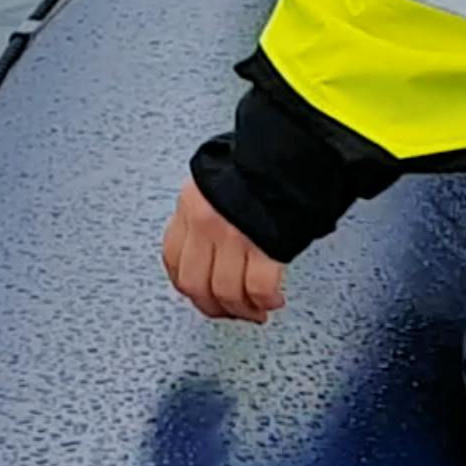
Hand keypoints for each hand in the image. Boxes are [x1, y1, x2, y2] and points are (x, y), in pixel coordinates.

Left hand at [162, 175, 287, 322]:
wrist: (292, 155)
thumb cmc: (261, 165)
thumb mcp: (217, 184)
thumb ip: (206, 215)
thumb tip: (208, 249)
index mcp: (191, 205)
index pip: (173, 259)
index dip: (187, 285)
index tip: (200, 295)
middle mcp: (206, 223)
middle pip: (195, 284)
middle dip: (213, 306)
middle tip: (228, 311)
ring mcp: (234, 236)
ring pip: (226, 292)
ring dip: (241, 310)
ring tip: (255, 311)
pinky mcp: (265, 246)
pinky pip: (258, 288)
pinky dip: (265, 301)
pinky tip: (272, 300)